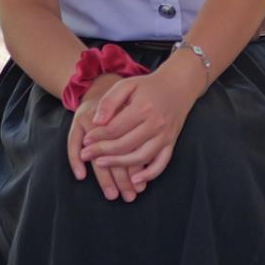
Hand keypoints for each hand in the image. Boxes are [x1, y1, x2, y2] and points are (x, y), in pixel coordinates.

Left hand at [79, 68, 199, 194]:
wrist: (179, 86)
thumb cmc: (148, 86)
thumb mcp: (127, 85)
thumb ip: (110, 101)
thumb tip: (96, 121)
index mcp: (143, 108)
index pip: (114, 129)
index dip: (97, 136)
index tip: (85, 140)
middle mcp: (156, 124)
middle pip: (124, 145)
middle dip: (101, 152)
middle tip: (86, 154)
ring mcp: (165, 135)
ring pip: (140, 157)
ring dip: (119, 164)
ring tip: (101, 164)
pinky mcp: (171, 142)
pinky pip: (162, 163)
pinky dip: (150, 174)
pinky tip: (135, 179)